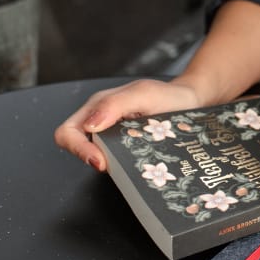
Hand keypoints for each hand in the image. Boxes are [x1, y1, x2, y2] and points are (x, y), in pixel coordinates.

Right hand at [54, 78, 202, 170]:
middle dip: (88, 157)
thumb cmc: (169, 95)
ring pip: (94, 155)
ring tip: (127, 163)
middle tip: (110, 165)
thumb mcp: (144, 94)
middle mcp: (100, 120)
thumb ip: (115, 104)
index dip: (78, 149)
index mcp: (99, 105)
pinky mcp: (123, 147)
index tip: (99, 161)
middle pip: (75, 145)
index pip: (68, 132)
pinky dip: (119, 165)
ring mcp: (111, 135)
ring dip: (106, 162)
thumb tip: (89, 125)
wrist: (191, 103)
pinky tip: (134, 165)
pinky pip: (112, 159)